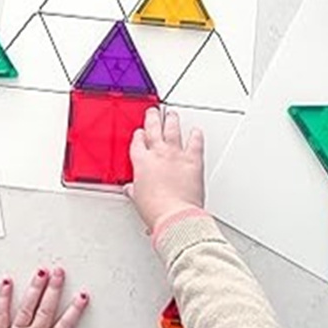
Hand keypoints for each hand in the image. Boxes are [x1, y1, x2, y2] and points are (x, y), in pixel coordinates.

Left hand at [0, 267, 88, 327]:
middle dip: (54, 289)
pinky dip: (4, 296)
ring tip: (41, 271)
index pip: (65, 326)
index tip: (82, 296)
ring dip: (35, 287)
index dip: (75, 310)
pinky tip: (7, 282)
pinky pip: (1, 313)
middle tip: (60, 272)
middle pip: (46, 309)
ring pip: (28, 307)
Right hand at [124, 108, 204, 230]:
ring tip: (172, 114)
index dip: (138, 136)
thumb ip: (134, 190)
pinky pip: (195, 142)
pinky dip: (196, 135)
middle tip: (153, 111)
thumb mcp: (138, 200)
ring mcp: (176, 154)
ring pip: (173, 129)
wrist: (175, 215)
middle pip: (153, 128)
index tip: (140, 133)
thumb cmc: (156, 210)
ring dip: (172, 120)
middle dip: (152, 118)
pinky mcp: (193, 160)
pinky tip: (196, 131)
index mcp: (141, 162)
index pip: (137, 142)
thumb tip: (131, 190)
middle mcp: (158, 153)